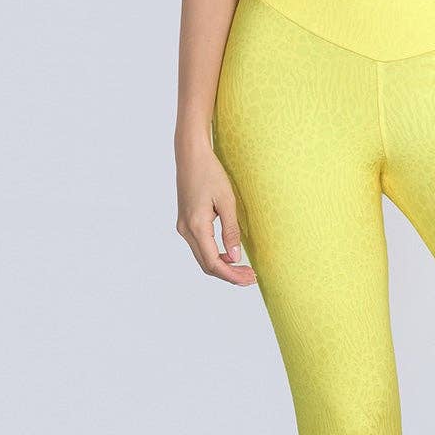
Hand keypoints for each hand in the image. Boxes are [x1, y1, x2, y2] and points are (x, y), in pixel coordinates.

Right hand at [176, 143, 256, 284]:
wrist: (191, 156)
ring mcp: (183, 227)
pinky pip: (200, 246)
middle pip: (206, 264)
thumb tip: (236, 257)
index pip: (213, 262)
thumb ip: (231, 231)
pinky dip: (215, 255)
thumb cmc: (210, 173)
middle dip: (229, 274)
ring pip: (202, 257)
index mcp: (196, 226)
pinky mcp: (185, 222)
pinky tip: (230, 254)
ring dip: (222, 266)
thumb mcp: (227, 201)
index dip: (232, 275)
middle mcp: (185, 230)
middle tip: (251, 277)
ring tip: (244, 268)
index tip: (250, 278)